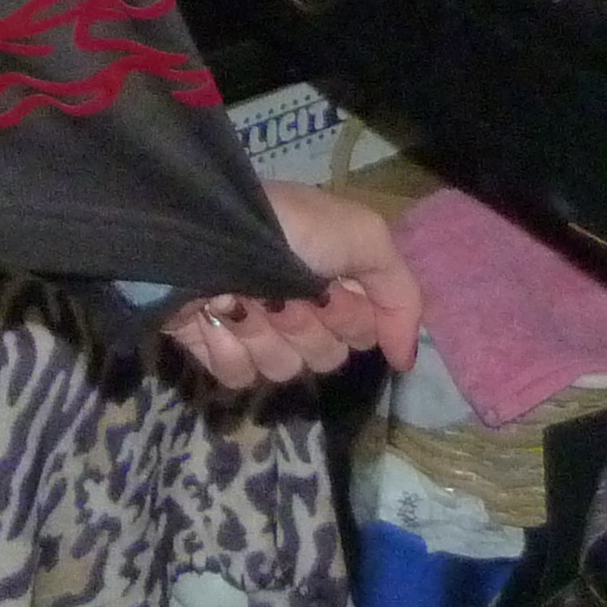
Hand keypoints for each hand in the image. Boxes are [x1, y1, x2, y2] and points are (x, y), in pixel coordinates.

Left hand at [168, 181, 425, 390]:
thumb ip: (400, 294)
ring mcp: (251, 326)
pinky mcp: (211, 344)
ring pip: (282, 368)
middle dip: (305, 326)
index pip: (363, 331)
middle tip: (282, 295)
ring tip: (242, 301)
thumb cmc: (286, 230)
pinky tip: (216, 320)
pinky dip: (228, 349)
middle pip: (325, 355)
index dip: (350, 317)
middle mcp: (294, 303)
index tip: (330, 291)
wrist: (202, 233)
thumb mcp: (363, 238)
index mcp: (329, 278)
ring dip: (265, 335)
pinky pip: (238, 377)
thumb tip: (404, 358)